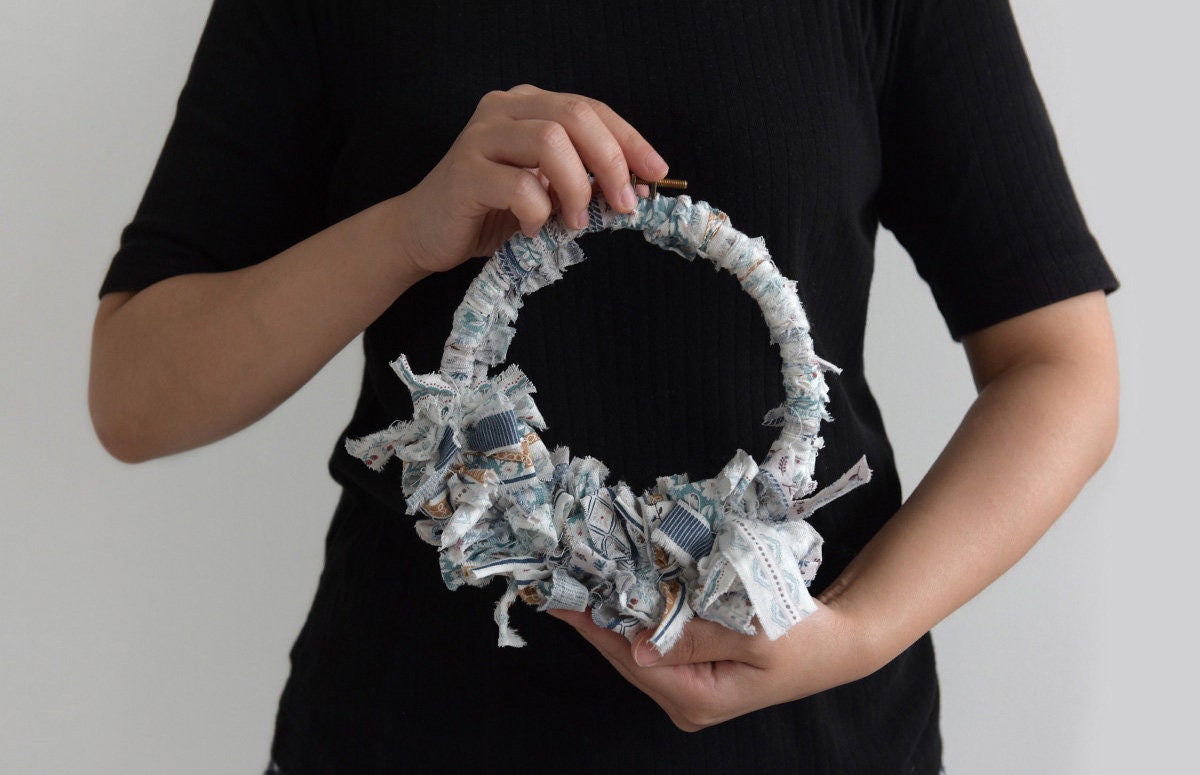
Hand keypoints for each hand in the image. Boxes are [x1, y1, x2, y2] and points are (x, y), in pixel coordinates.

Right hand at [393, 84, 669, 275]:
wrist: (426, 233)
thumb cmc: (491, 212)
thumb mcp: (548, 192)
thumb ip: (584, 181)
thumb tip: (636, 189)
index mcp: (528, 106)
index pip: (591, 110)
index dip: (630, 140)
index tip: (657, 172)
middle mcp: (503, 109)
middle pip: (575, 116)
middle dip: (611, 161)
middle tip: (624, 203)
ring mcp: (481, 137)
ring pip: (550, 141)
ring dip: (576, 187)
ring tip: (575, 221)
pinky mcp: (464, 172)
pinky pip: (519, 185)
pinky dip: (538, 213)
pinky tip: (532, 229)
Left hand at [548, 599, 881, 730]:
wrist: (839, 642)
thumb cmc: (802, 636)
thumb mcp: (753, 634)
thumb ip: (696, 638)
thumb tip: (637, 646)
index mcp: (697, 698)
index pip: (629, 659)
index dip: (593, 627)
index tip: (561, 598)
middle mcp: (687, 703)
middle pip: (625, 659)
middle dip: (594, 622)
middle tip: (562, 582)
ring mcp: (690, 693)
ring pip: (636, 654)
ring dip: (612, 620)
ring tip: (581, 585)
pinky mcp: (696, 676)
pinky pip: (654, 648)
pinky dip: (637, 621)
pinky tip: (619, 597)